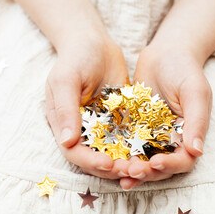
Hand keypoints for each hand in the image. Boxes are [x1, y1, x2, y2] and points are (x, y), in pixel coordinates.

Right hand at [46, 30, 131, 178]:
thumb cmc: (75, 58)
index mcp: (64, 124)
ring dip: (126, 161)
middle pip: (94, 158)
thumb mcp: (65, 80)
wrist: (95, 43)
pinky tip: (150, 151)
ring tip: (143, 165)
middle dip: (112, 167)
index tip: (108, 163)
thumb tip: (66, 141)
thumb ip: (66, 110)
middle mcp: (82, 130)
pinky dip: (136, 147)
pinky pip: (127, 138)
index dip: (90, 161)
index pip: (74, 152)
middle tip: (132, 170)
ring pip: (112, 152)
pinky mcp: (117, 121)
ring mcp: (101, 126)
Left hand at [120, 45, 211, 189]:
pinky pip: (127, 144)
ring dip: (131, 168)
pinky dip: (120, 154)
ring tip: (117, 171)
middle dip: (146, 172)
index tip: (155, 162)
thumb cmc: (185, 70)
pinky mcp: (135, 128)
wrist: (165, 53)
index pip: (183, 160)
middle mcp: (171, 139)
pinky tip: (107, 158)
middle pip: (160, 166)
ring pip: (142, 159)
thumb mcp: (195, 92)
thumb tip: (197, 151)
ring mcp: (152, 135)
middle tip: (130, 171)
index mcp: (189, 134)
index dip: (170, 165)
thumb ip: (197, 121)